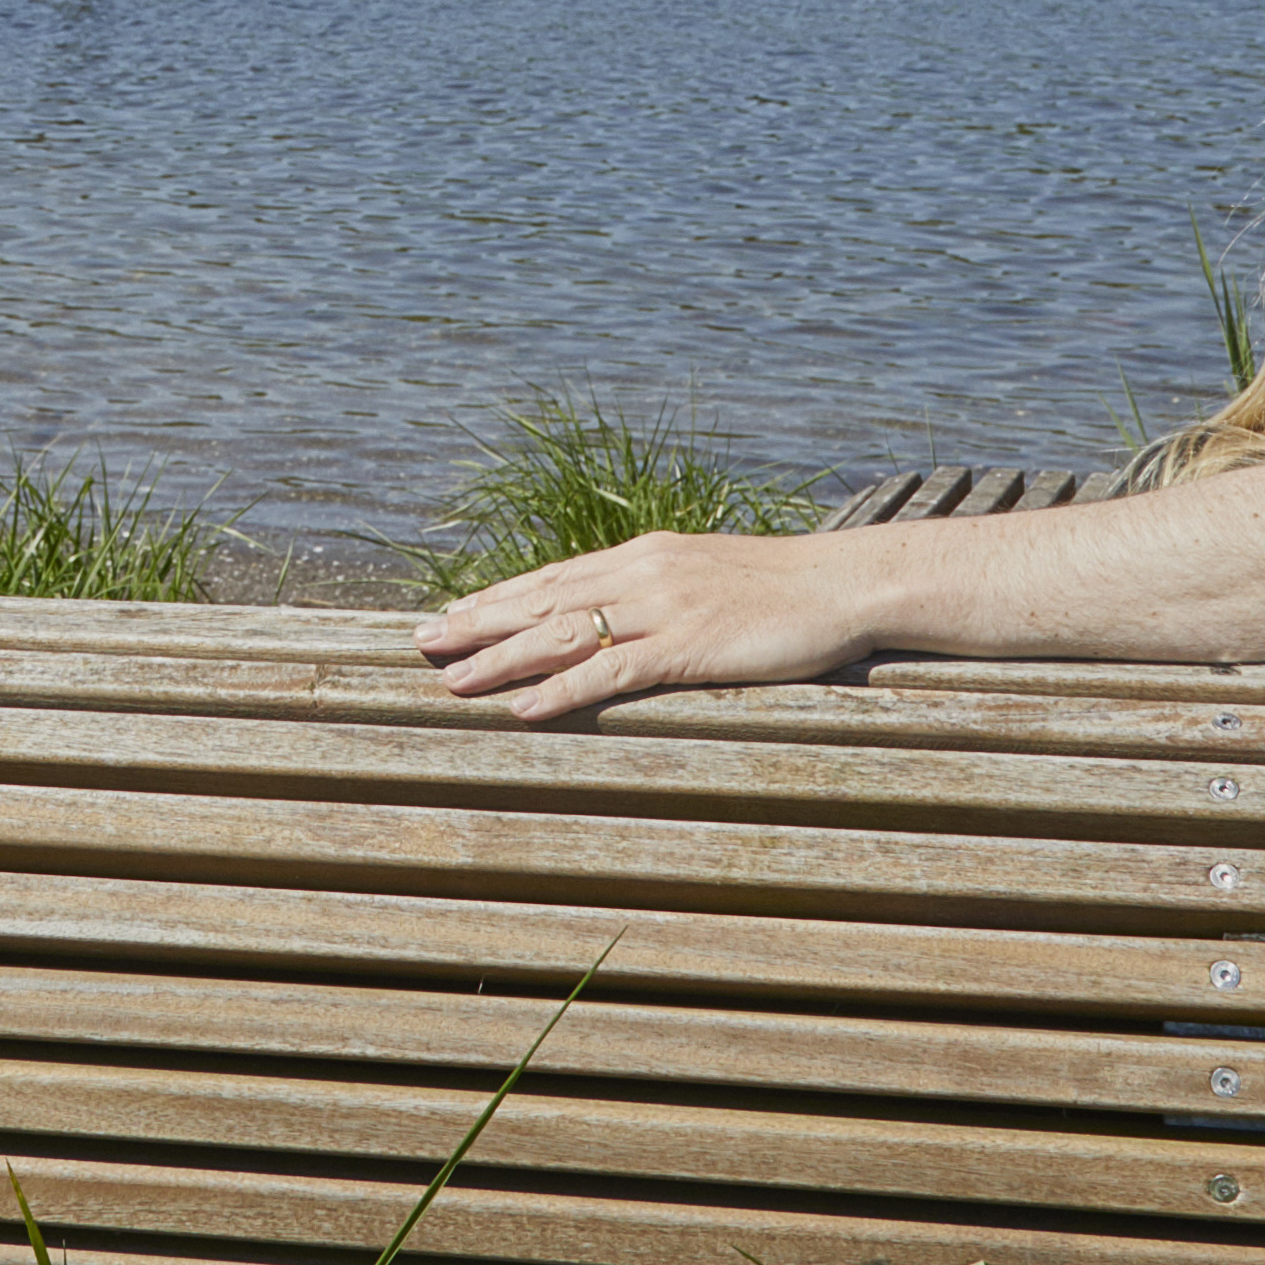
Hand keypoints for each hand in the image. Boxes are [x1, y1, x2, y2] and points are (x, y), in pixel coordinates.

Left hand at [411, 529, 879, 722]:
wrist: (843, 584)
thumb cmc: (784, 588)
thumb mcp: (709, 579)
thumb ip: (661, 592)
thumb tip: (622, 616)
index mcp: (644, 556)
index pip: (554, 578)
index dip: (497, 598)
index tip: (450, 614)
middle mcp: (641, 574)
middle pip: (542, 600)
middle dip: (478, 622)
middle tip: (421, 641)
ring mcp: (663, 608)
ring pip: (563, 634)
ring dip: (502, 658)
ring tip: (451, 680)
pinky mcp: (688, 646)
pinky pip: (611, 672)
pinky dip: (562, 690)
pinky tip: (523, 708)